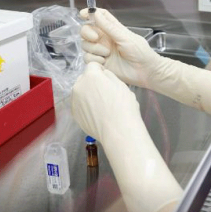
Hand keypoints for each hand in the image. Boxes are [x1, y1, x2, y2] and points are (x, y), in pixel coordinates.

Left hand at [71, 62, 141, 140]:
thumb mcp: (121, 85)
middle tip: (104, 92)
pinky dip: (85, 105)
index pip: (93, 65)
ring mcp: (74, 100)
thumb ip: (109, 76)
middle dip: (92, 81)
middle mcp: (79, 86)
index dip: (101, 70)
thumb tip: (103, 74)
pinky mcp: (74, 113)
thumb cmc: (123, 106)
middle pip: (84, 78)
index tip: (107, 79)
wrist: (118, 131)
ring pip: (80, 91)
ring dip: (87, 93)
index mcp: (91, 76)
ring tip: (100, 104)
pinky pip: (79, 104)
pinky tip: (96, 113)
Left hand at [71, 62, 183, 211]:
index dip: (106, 75)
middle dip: (100, 90)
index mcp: (95, 82)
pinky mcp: (80, 121)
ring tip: (115, 113)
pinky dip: (95, 116)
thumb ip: (113, 83)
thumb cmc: (131, 121)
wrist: (128, 143)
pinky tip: (109, 123)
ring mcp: (79, 108)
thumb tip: (106, 76)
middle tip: (118, 100)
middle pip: (90, 83)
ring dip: (97, 103)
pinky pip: (87, 113)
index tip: (111, 81)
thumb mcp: (126, 94)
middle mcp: (83, 93)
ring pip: (88, 99)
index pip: (95, 69)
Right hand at [80, 8, 160, 88]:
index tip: (82, 14)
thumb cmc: (140, 52)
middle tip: (96, 38)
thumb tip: (95, 12)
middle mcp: (105, 39)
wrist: (145, 72)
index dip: (90, 13)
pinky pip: (87, 58)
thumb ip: (109, 27)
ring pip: (85, 45)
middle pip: (87, 30)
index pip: (99, 17)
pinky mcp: (99, 63)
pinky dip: (94, 59)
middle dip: (87, 32)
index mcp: (112, 29)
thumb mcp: (125, 37)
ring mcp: (101, 51)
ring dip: (94, 48)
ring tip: (107, 53)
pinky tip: (104, 62)